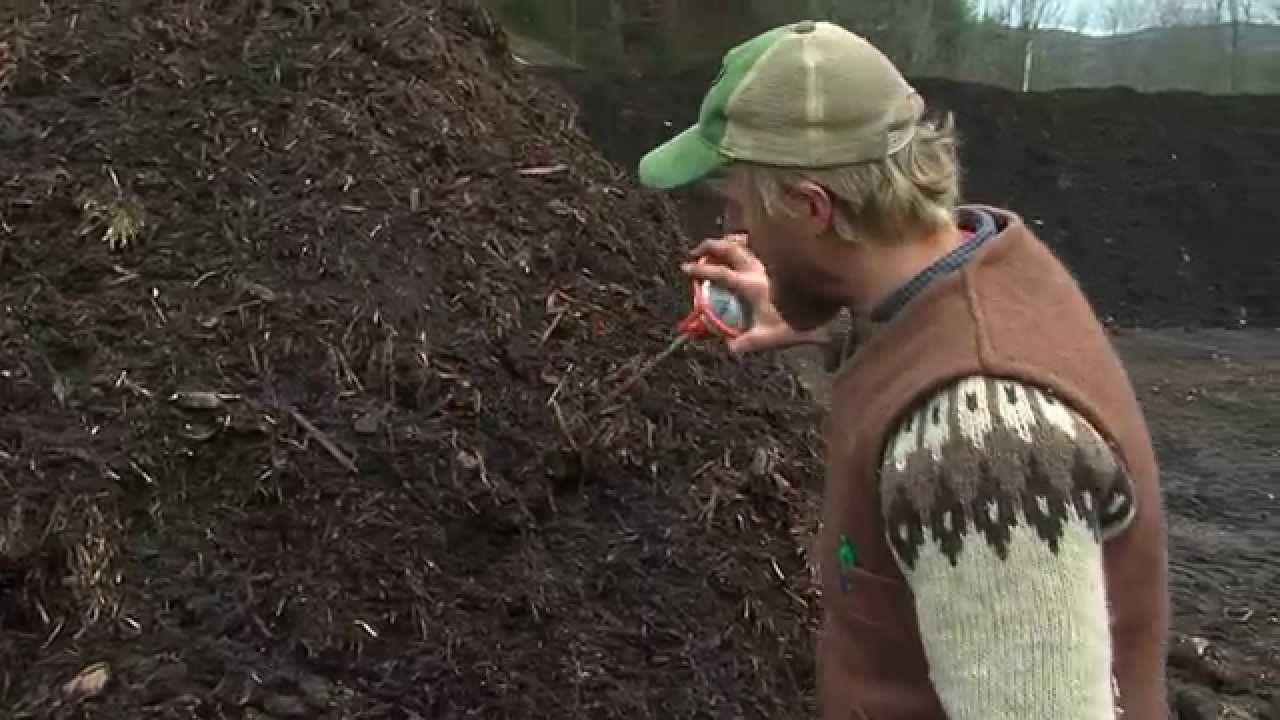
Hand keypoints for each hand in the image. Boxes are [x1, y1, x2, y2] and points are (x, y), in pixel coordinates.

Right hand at [680, 235, 827, 353]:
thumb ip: (748, 343)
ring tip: (722, 245)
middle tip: (697, 251)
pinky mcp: (785, 257)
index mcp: (752, 284)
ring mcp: (772, 259)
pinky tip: (749, 247)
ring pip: (746, 240)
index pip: (719, 273)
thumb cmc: (801, 320)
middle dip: (709, 245)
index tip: (685, 267)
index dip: (699, 269)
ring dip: (730, 240)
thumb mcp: (771, 337)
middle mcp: (760, 266)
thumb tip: (729, 347)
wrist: (831, 302)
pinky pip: (762, 243)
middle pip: (729, 247)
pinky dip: (750, 241)